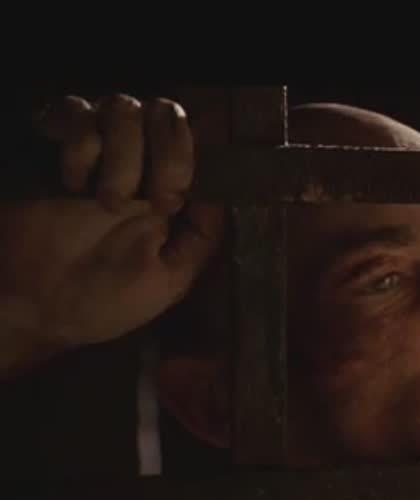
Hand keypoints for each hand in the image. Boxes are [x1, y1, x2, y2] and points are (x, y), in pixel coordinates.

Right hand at [0, 93, 223, 376]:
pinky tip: (73, 185)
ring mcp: (98, 154)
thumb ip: (202, 238)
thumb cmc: (103, 300)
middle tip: (157, 201)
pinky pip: (74, 110)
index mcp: (170, 194)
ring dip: (124, 155)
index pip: (198, 145)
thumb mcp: (170, 281)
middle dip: (171, 154)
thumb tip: (223, 195)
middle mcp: (139, 165)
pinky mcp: (55, 148)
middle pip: (167, 113)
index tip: (183, 195)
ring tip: (108, 202)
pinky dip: (81, 147)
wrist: (32, 307)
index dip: (199, 156)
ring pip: (124, 108)